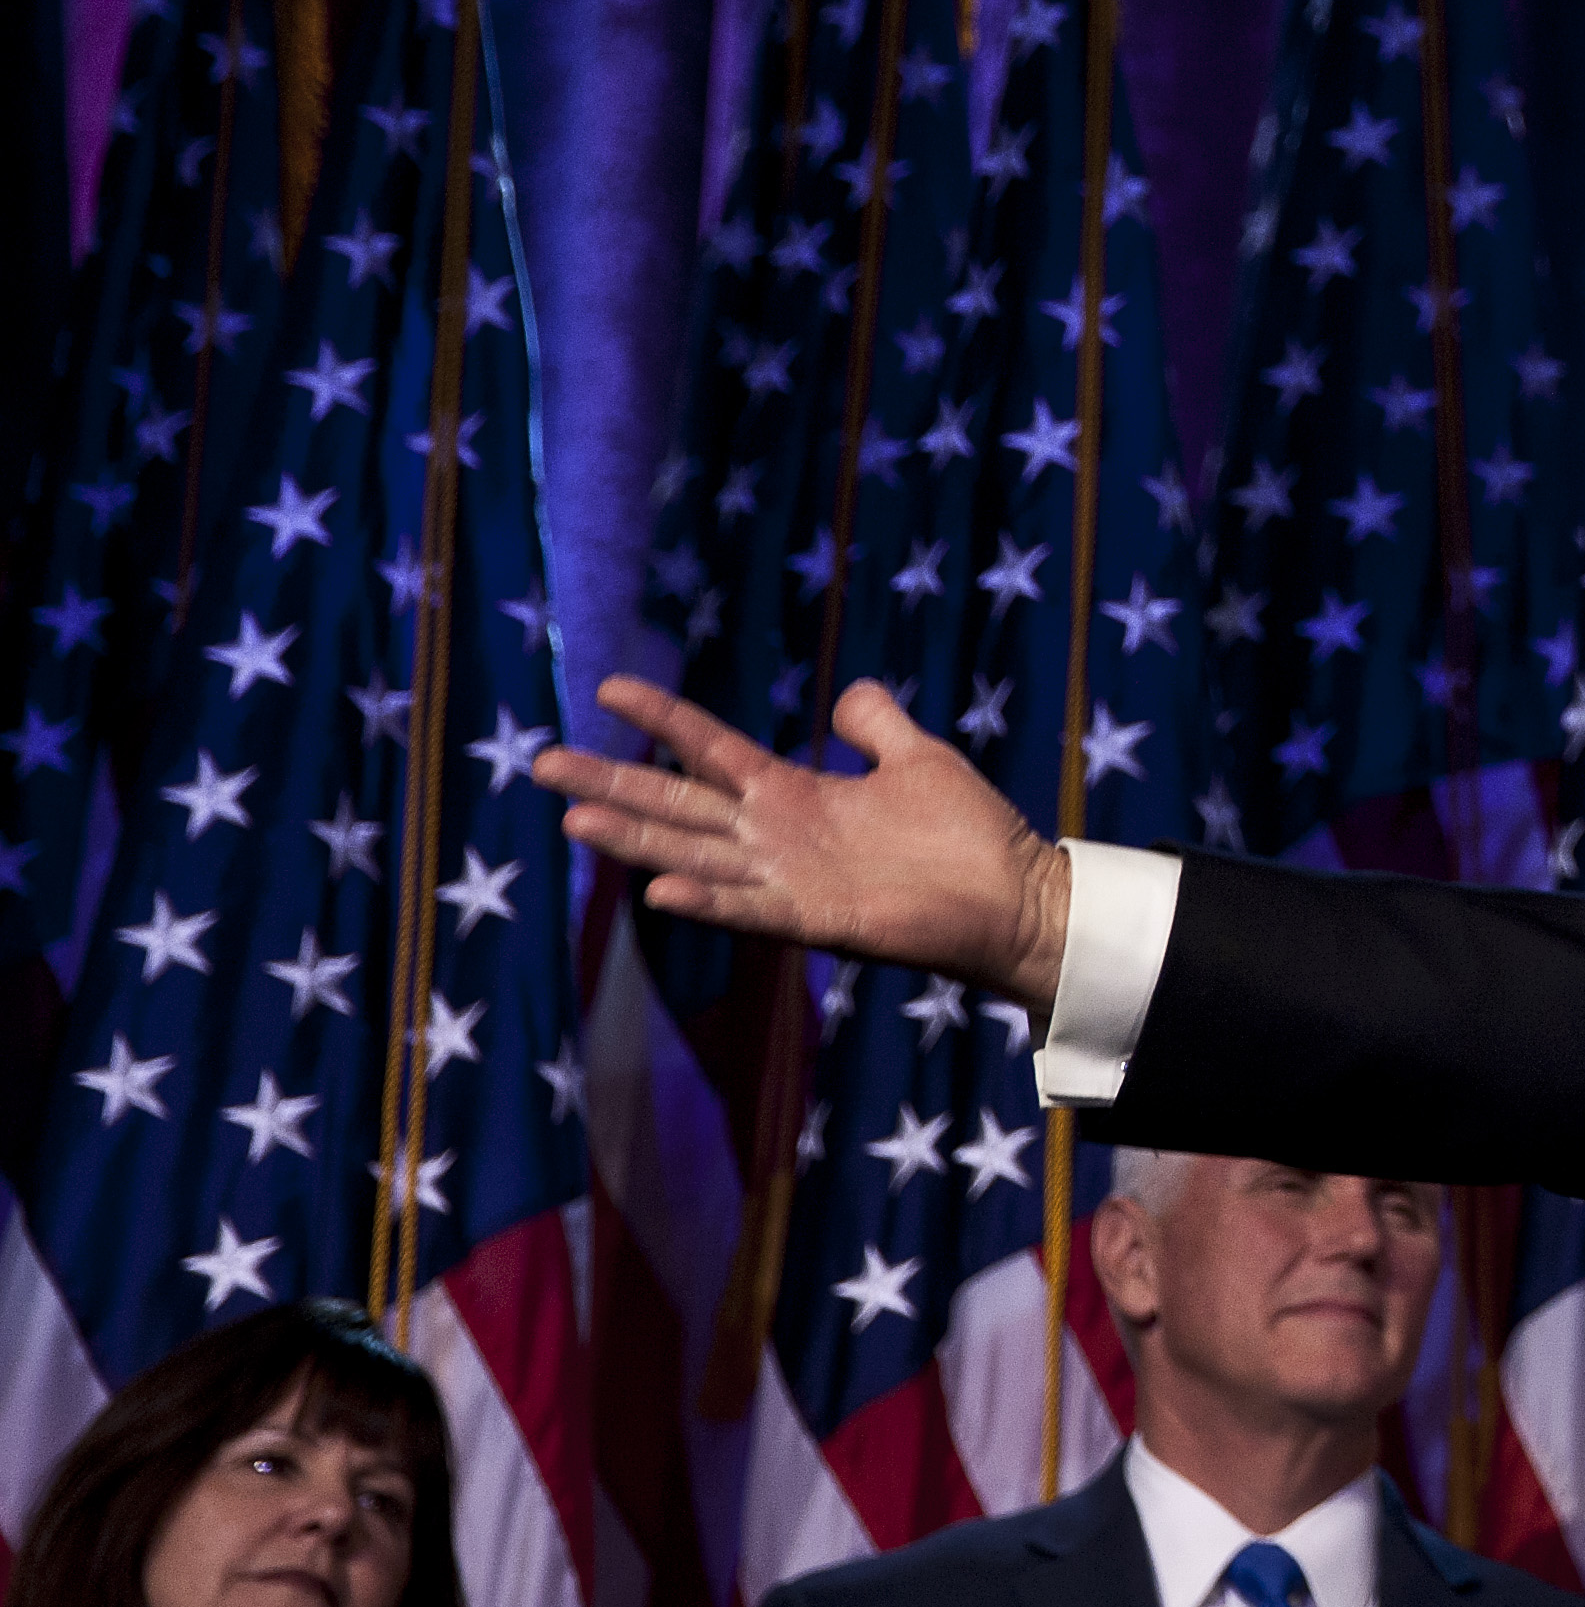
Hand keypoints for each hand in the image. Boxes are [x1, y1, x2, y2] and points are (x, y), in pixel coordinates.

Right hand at [538, 677, 1070, 1014]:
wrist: (1019, 899)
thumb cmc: (972, 834)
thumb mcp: (918, 758)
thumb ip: (875, 725)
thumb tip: (845, 694)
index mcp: (796, 795)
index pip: (712, 749)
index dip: (663, 718)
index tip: (608, 687)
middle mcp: (778, 837)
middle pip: (679, 802)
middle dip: (612, 785)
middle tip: (543, 764)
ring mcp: (792, 879)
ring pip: (696, 854)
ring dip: (637, 840)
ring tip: (574, 820)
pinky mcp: (819, 919)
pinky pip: (751, 909)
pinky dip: (708, 900)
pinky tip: (657, 888)